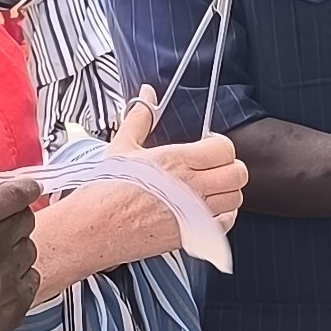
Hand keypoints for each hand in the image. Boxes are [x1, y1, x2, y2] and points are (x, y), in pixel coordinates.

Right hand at [0, 179, 40, 330]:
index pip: (13, 196)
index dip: (25, 190)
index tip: (30, 189)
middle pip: (26, 220)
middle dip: (15, 224)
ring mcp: (8, 276)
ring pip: (29, 250)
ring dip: (15, 254)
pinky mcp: (18, 302)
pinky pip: (32, 279)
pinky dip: (18, 281)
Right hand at [111, 87, 248, 236]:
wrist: (93, 228)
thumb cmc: (104, 191)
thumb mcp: (122, 147)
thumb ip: (141, 118)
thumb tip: (147, 95)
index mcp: (176, 161)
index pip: (224, 148)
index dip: (219, 145)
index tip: (208, 147)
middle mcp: (190, 188)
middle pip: (237, 173)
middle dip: (229, 166)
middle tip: (213, 166)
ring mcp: (193, 214)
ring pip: (235, 198)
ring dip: (228, 190)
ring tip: (210, 187)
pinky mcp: (191, 236)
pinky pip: (225, 224)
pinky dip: (223, 215)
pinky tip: (207, 208)